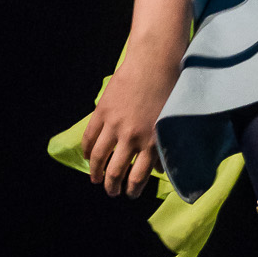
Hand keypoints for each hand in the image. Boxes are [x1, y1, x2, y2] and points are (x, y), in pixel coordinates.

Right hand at [80, 40, 180, 198]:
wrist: (154, 62)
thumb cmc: (170, 89)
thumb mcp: (171, 122)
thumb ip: (163, 145)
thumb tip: (160, 168)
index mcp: (152, 142)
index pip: (138, 177)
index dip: (132, 190)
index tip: (130, 194)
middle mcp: (132, 138)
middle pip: (116, 172)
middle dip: (112, 186)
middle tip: (112, 192)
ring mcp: (115, 125)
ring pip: (99, 157)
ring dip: (95, 172)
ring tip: (95, 180)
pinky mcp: (102, 112)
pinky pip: (89, 137)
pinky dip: (86, 150)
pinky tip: (87, 156)